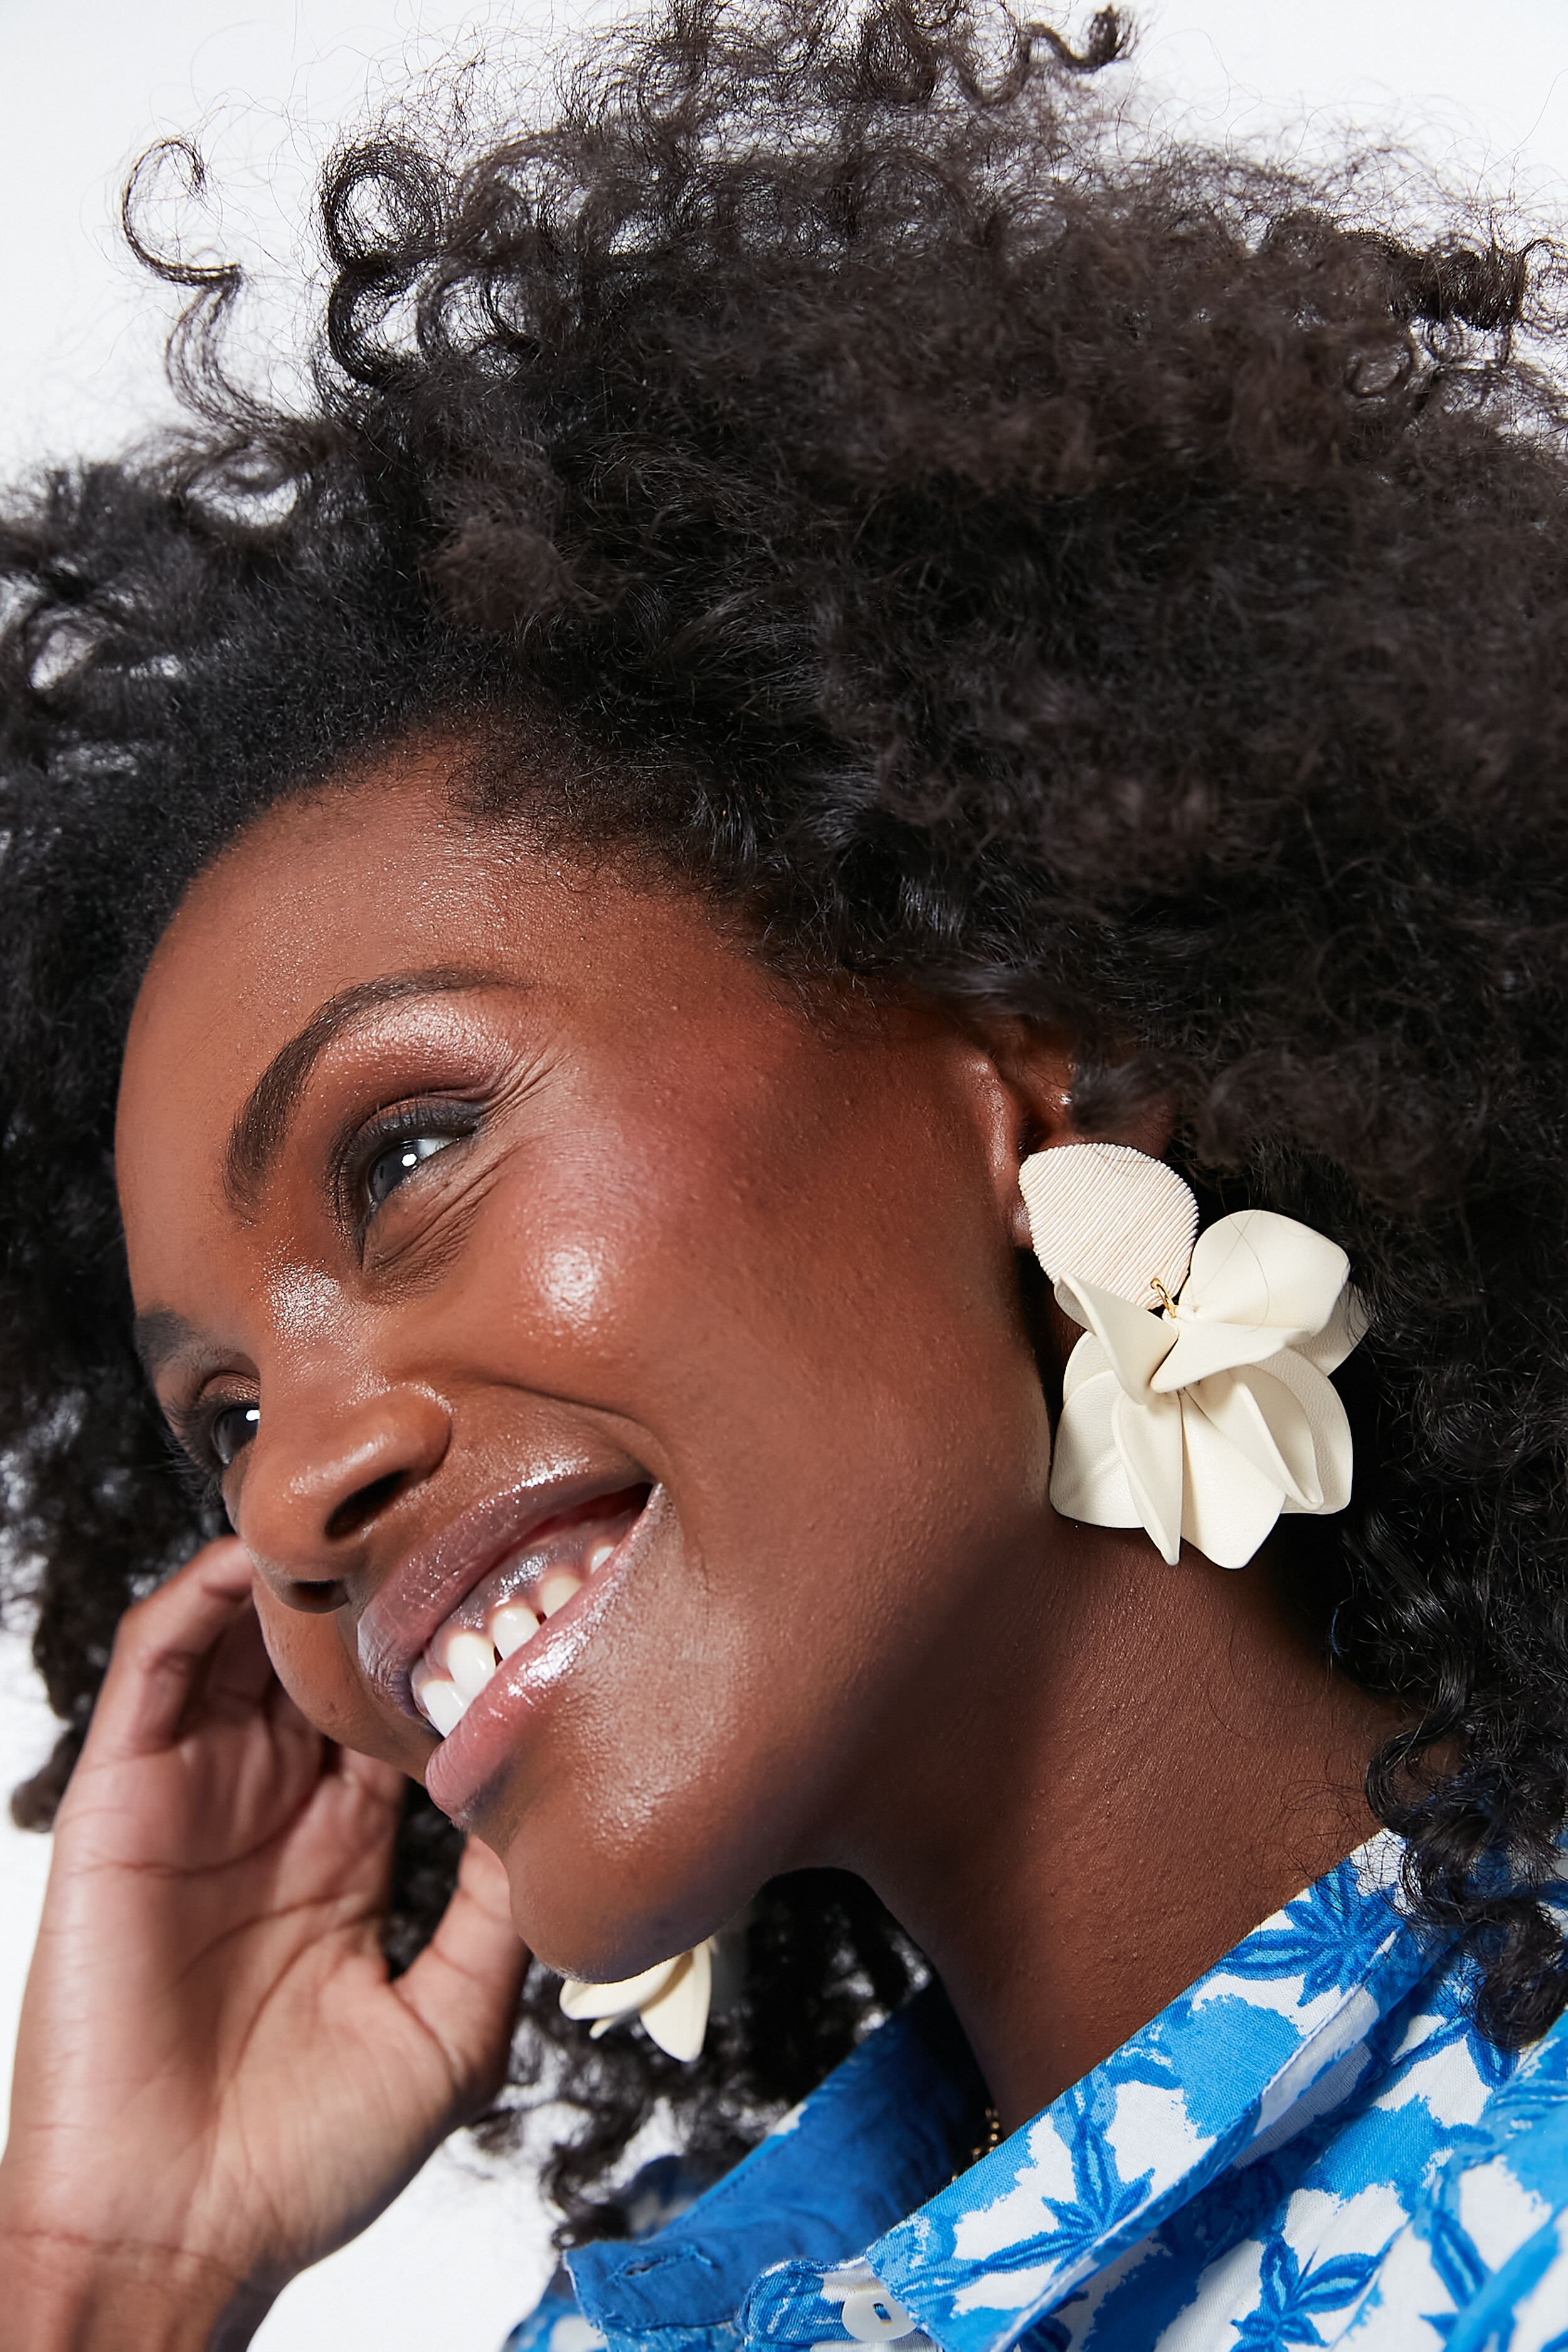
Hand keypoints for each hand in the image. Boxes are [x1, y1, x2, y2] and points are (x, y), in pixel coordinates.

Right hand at [0, 1540, 526, 2348]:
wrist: (175, 2239)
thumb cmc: (303, 2163)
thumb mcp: (448, 2029)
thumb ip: (496, 1919)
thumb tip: (549, 1813)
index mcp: (343, 1854)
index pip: (394, 1718)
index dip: (444, 1655)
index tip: (515, 1592)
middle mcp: (271, 1812)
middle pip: (317, 1662)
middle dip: (368, 1591)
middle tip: (438, 1511)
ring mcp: (194, 1798)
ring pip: (235, 1642)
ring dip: (284, 1572)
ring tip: (351, 1505)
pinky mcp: (120, 1800)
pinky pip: (150, 1669)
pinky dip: (194, 1600)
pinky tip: (253, 1561)